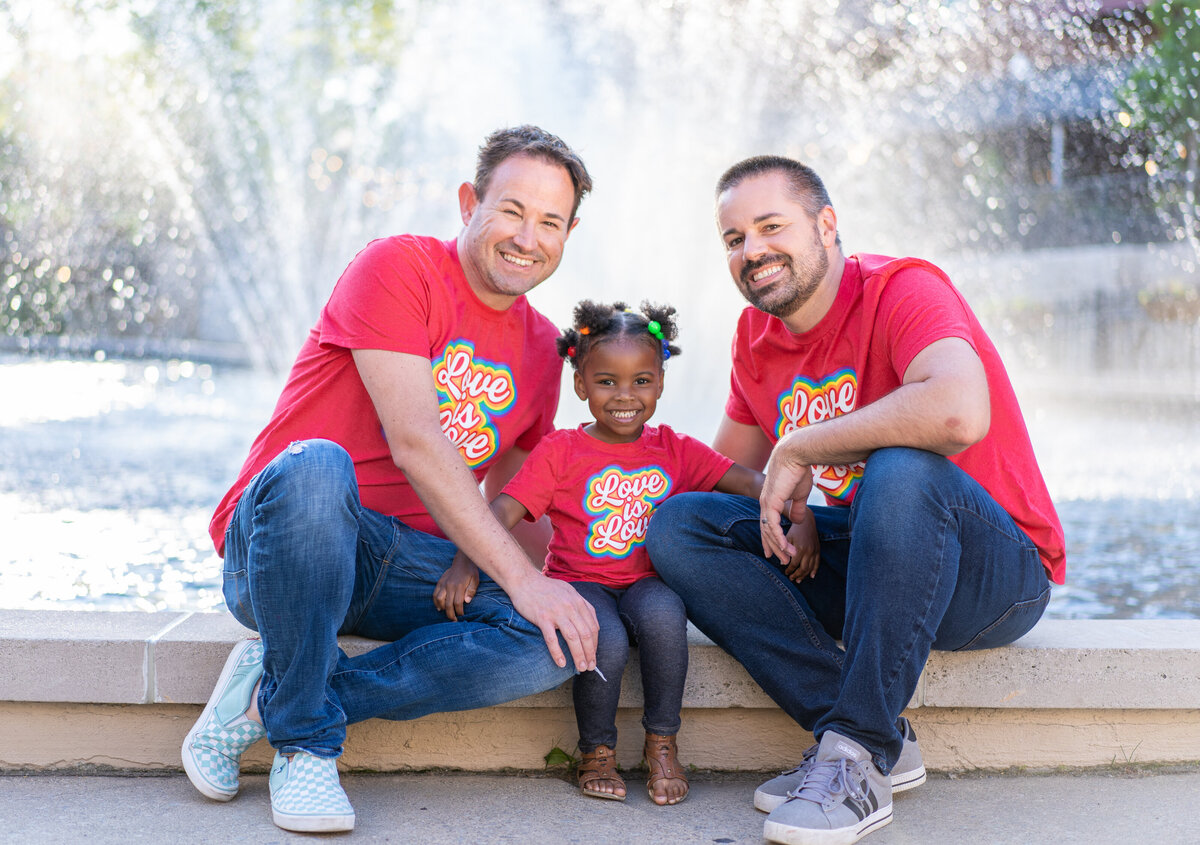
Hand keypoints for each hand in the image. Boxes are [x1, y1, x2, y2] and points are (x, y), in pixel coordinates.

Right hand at [433, 553, 478, 621]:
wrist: (462, 560)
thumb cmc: (471, 571)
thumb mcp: (475, 580)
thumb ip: (471, 591)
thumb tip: (466, 602)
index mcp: (459, 586)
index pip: (458, 603)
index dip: (459, 611)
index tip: (462, 615)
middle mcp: (450, 585)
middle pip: (448, 604)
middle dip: (451, 614)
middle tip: (454, 620)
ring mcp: (444, 583)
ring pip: (439, 599)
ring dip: (442, 608)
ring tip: (447, 614)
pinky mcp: (440, 582)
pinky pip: (435, 593)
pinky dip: (435, 601)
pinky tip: (439, 607)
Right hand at [507, 572, 598, 671]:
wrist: (524, 580)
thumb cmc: (546, 588)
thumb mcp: (569, 591)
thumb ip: (581, 605)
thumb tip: (591, 624)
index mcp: (578, 601)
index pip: (593, 627)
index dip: (595, 644)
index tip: (593, 655)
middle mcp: (570, 607)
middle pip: (585, 634)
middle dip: (590, 653)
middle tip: (590, 667)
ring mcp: (556, 612)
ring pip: (573, 638)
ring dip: (579, 655)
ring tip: (580, 668)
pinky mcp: (542, 618)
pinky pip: (552, 639)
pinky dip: (558, 653)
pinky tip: (561, 663)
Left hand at [759, 433, 814, 562]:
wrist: (795, 455)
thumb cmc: (798, 471)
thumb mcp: (799, 494)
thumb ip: (796, 508)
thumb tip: (796, 521)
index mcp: (770, 501)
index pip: (768, 524)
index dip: (771, 538)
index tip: (777, 551)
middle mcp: (765, 504)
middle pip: (766, 531)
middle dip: (774, 547)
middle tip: (782, 561)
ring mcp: (766, 504)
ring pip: (769, 532)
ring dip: (779, 546)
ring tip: (788, 558)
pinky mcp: (771, 503)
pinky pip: (773, 526)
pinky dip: (779, 539)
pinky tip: (786, 548)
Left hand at [780, 506, 819, 581]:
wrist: (806, 522)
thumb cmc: (794, 530)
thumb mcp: (787, 539)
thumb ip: (784, 551)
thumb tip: (782, 564)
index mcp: (800, 549)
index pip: (794, 564)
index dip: (789, 570)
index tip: (786, 573)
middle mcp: (808, 551)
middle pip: (803, 568)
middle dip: (797, 575)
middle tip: (791, 579)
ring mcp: (814, 551)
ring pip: (810, 567)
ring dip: (804, 575)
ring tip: (799, 580)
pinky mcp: (818, 550)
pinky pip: (817, 563)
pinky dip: (815, 570)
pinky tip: (812, 576)